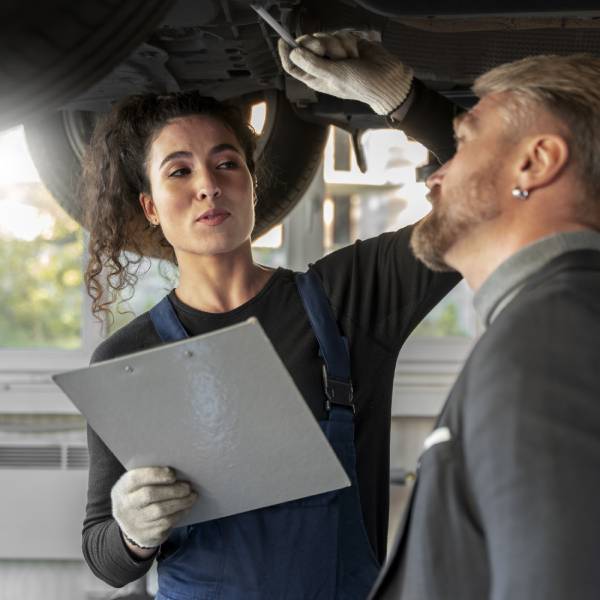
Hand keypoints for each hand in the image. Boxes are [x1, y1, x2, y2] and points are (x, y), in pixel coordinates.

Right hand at [111, 466, 197, 549]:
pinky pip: (165, 523)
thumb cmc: (139, 497)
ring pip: (160, 511)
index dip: (156, 474)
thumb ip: (151, 477)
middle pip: (150, 495)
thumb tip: (178, 469)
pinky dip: (179, 514)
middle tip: (188, 486)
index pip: (136, 478)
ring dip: (180, 502)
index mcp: (122, 488)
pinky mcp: (146, 535)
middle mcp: (125, 506)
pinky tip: (187, 507)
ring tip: (192, 496)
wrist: (130, 526)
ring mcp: (135, 522)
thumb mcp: (137, 486)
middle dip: (172, 489)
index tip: (172, 474)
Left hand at [278, 31, 413, 114]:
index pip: (292, 65)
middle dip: (317, 44)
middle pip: (307, 45)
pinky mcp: (346, 44)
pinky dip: (349, 41)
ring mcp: (334, 54)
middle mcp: (322, 66)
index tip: (283, 40)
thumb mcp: (334, 76)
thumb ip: (313, 64)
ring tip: (349, 58)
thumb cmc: (361, 84)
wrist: (387, 78)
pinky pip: (340, 34)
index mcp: (315, 78)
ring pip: (325, 37)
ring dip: (338, 45)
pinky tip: (356, 53)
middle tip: (325, 49)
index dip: (286, 53)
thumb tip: (293, 53)